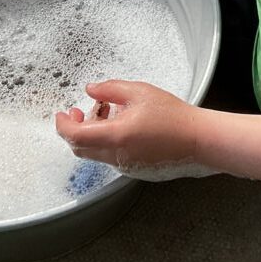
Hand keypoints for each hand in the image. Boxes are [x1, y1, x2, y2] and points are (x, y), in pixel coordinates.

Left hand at [55, 80, 201, 173]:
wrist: (198, 141)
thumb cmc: (174, 117)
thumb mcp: (140, 92)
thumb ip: (110, 89)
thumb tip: (91, 89)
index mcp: (115, 137)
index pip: (74, 136)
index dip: (62, 125)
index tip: (61, 114)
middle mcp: (117, 157)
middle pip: (80, 149)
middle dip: (74, 130)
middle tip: (80, 112)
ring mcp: (125, 167)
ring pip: (96, 153)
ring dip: (93, 135)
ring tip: (110, 114)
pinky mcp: (135, 172)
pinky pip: (111, 158)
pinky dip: (108, 143)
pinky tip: (124, 127)